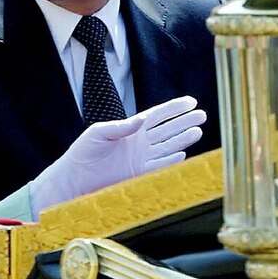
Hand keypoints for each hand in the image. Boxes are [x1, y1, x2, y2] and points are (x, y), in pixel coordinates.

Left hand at [28, 96, 204, 219]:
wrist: (75, 177)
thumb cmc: (83, 152)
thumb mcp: (99, 132)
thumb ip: (121, 126)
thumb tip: (143, 119)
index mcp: (129, 129)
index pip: (157, 115)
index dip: (174, 108)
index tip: (191, 101)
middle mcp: (138, 143)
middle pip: (167, 130)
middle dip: (185, 122)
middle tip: (202, 114)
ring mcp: (140, 159)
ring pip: (168, 147)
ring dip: (183, 139)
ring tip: (199, 131)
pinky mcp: (139, 175)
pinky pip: (160, 167)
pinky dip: (172, 161)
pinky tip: (184, 154)